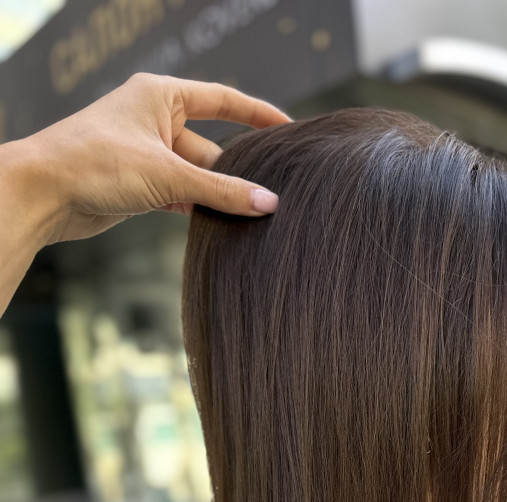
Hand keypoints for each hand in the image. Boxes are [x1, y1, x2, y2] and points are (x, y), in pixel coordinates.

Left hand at [17, 72, 289, 245]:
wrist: (43, 193)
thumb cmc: (95, 163)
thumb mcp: (168, 176)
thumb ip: (222, 191)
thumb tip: (268, 203)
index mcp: (161, 95)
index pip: (223, 100)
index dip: (258, 114)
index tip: (287, 128)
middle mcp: (155, 119)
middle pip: (213, 146)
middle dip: (237, 171)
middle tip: (272, 193)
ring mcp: (148, 153)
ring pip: (198, 175)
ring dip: (218, 195)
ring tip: (250, 216)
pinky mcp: (141, 183)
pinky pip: (183, 194)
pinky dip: (199, 208)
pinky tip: (220, 226)